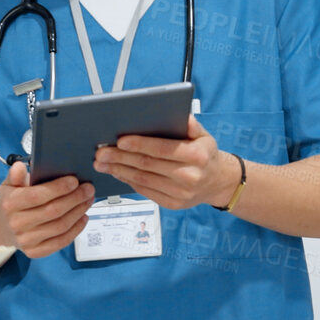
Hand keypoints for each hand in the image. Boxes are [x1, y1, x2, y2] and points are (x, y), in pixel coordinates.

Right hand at [0, 161, 94, 257]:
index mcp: (10, 204)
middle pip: (53, 211)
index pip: (37, 196)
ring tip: (88, 200)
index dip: (58, 188)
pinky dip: (76, 229)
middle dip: (75, 198)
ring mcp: (26, 240)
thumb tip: (19, 167)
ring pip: (60, 226)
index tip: (74, 181)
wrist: (2, 227)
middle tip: (88, 189)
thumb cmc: (11, 202)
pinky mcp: (35, 252)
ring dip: (78, 212)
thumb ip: (15, 175)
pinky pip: (61, 242)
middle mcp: (16, 223)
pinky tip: (83, 217)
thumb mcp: (8, 185)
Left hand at [94, 117, 237, 209]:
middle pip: (148, 165)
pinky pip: (145, 191)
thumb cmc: (205, 155)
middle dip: (120, 158)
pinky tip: (117, 173)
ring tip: (102, 163)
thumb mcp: (204, 136)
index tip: (120, 141)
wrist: (217, 182)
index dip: (139, 144)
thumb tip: (178, 114)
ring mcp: (181, 193)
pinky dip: (128, 181)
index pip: (162, 149)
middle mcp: (189, 176)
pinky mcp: (173, 204)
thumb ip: (191, 125)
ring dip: (119, 171)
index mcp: (197, 156)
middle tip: (101, 152)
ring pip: (143, 180)